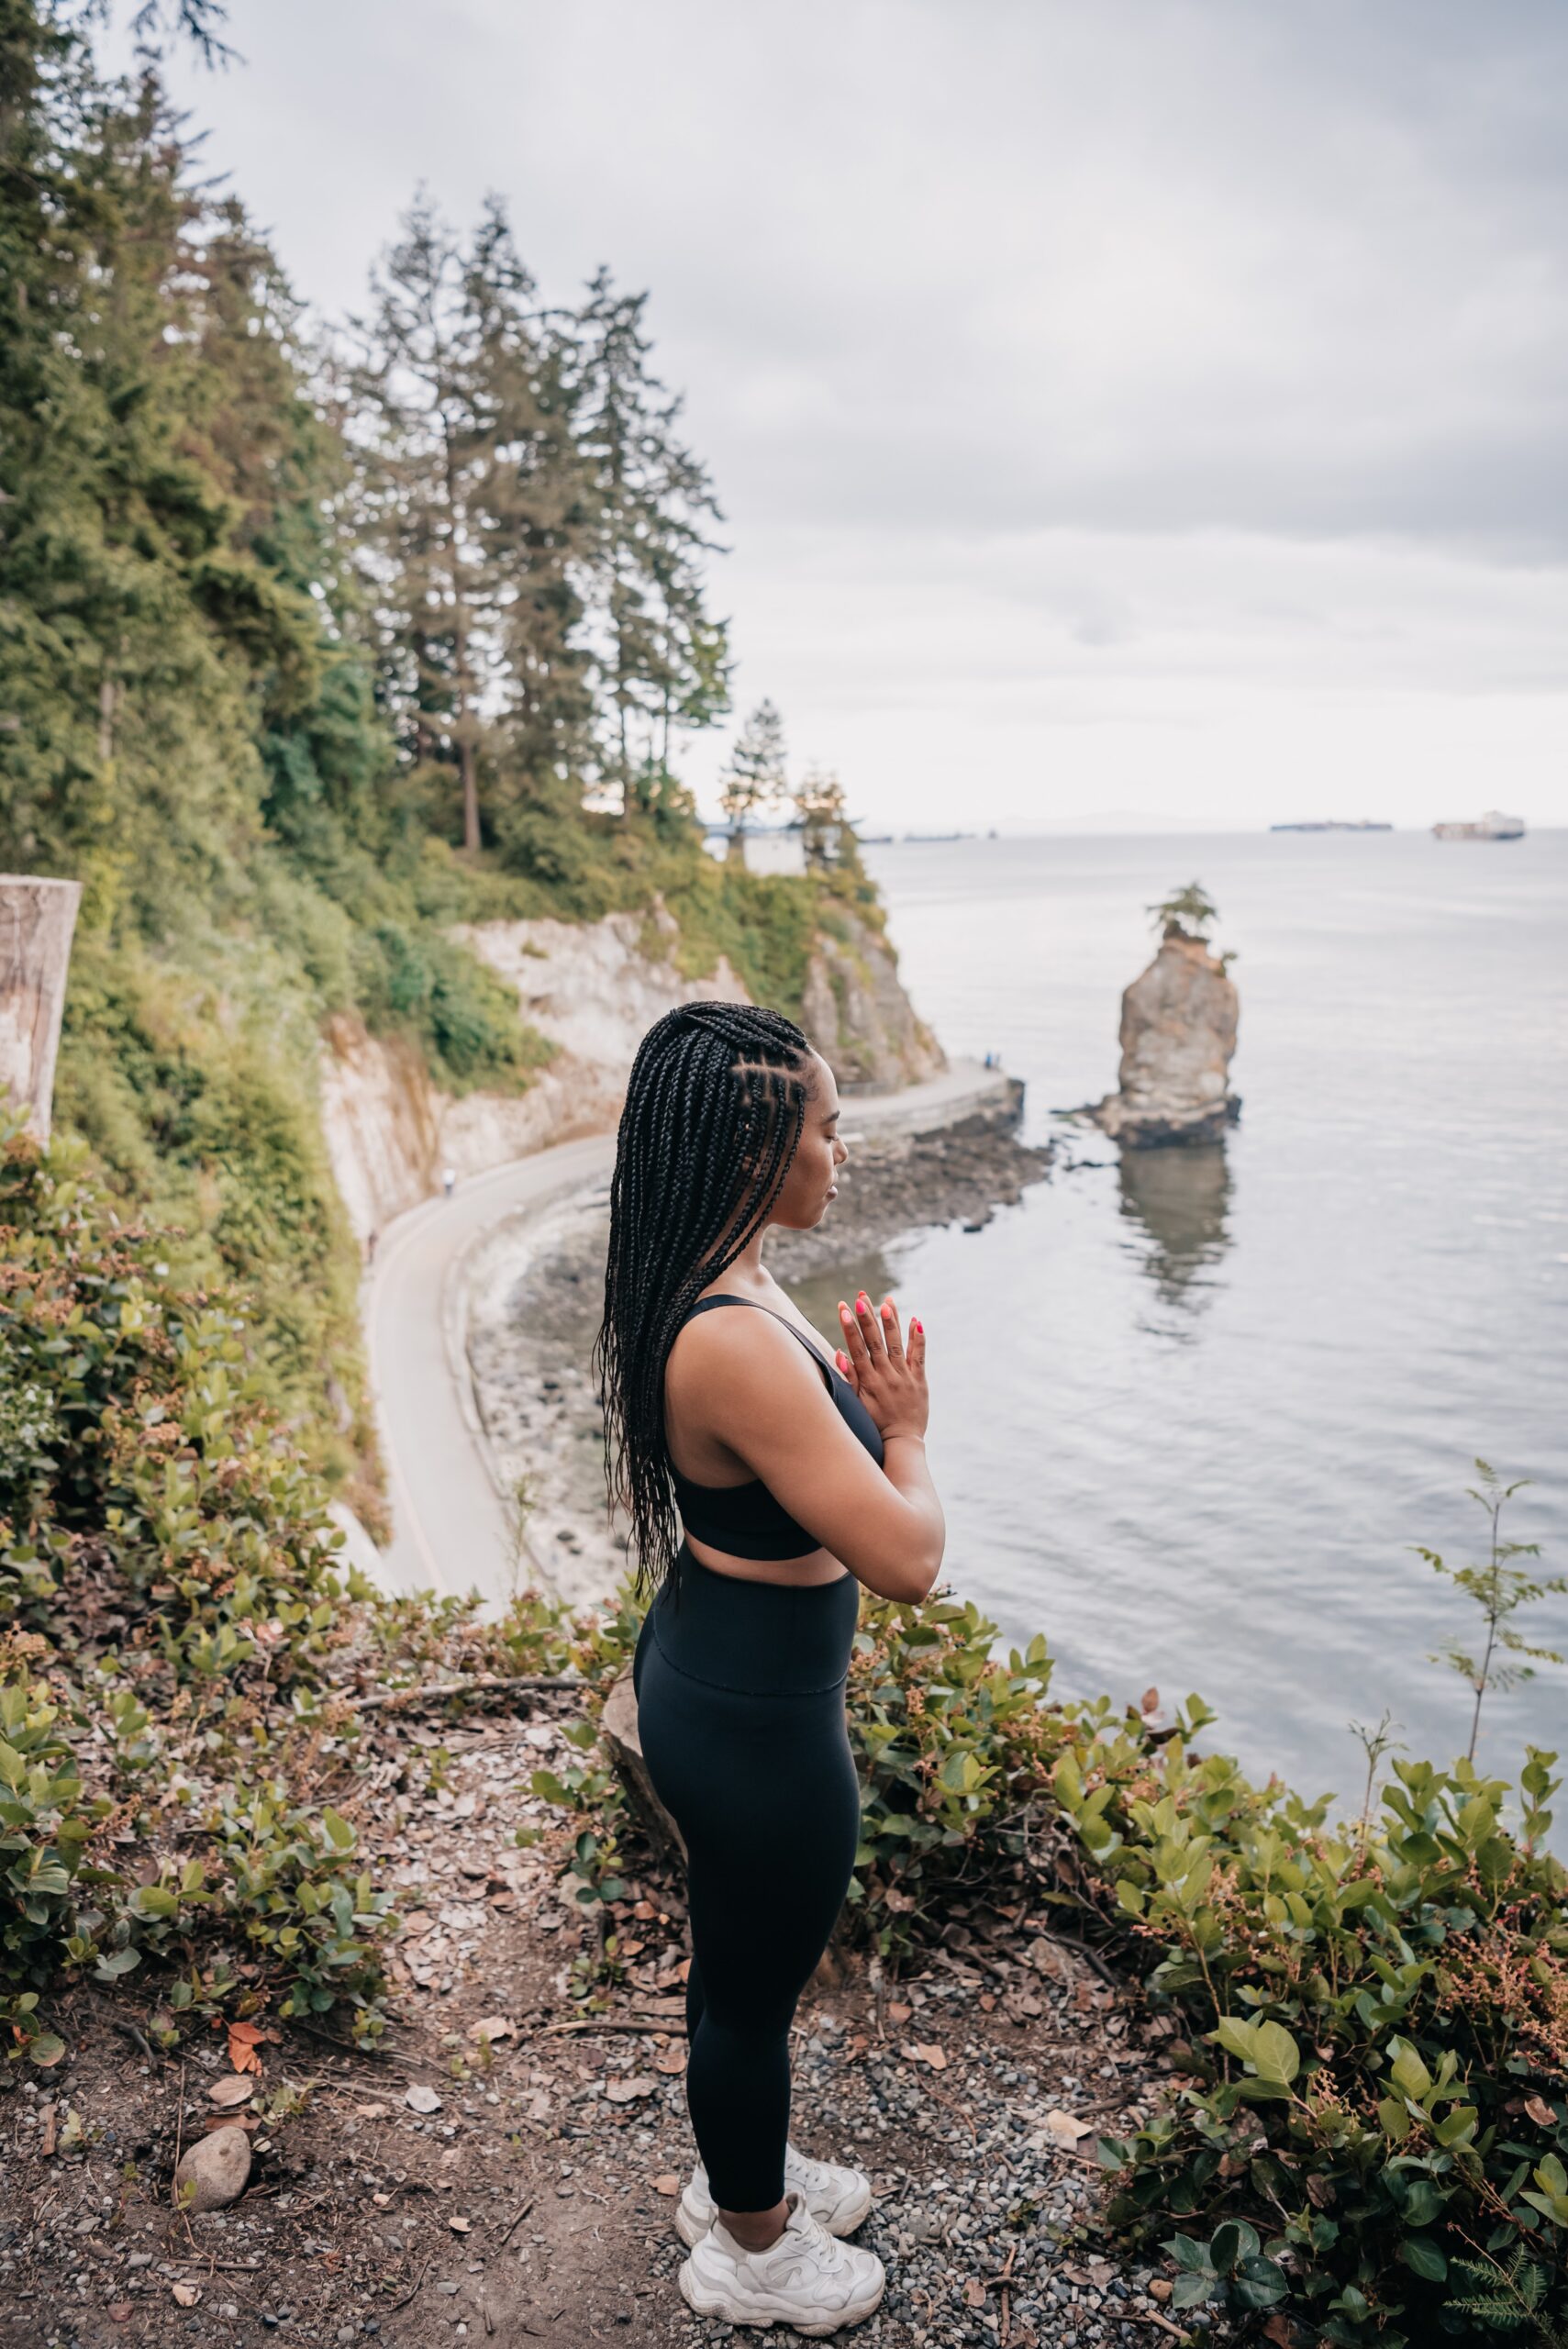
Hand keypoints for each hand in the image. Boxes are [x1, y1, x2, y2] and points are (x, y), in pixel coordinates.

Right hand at [834, 1292, 926, 1442]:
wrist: (902, 1441)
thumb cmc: (875, 1423)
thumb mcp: (857, 1403)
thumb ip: (849, 1377)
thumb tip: (839, 1353)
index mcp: (869, 1381)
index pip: (857, 1348)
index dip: (850, 1327)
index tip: (843, 1308)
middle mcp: (886, 1376)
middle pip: (875, 1342)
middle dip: (867, 1318)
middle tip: (861, 1297)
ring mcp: (904, 1377)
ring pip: (897, 1345)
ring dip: (891, 1322)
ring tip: (887, 1301)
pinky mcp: (919, 1380)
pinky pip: (919, 1355)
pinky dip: (918, 1338)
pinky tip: (915, 1320)